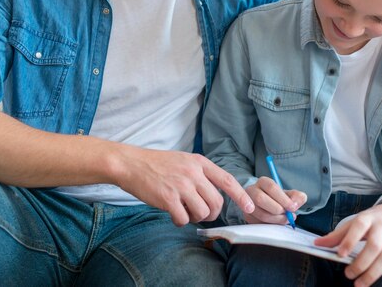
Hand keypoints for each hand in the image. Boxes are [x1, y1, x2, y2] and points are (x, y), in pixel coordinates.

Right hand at [113, 147, 254, 226]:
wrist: (131, 164)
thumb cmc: (157, 164)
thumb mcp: (184, 160)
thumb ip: (200, 174)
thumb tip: (215, 195)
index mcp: (199, 162)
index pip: (227, 181)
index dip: (241, 196)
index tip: (250, 207)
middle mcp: (193, 173)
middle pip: (216, 202)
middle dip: (211, 213)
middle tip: (200, 213)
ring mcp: (181, 186)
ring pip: (203, 212)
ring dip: (195, 217)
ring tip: (184, 211)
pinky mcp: (168, 198)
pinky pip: (184, 218)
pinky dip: (180, 221)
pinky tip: (173, 215)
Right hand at [243, 176, 306, 224]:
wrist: (269, 206)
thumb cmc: (280, 199)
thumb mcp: (290, 195)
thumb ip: (297, 197)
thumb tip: (295, 204)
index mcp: (263, 182)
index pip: (271, 187)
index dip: (283, 199)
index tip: (293, 208)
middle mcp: (252, 190)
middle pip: (260, 199)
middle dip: (277, 209)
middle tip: (287, 214)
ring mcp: (247, 204)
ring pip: (260, 213)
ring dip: (276, 219)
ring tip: (284, 219)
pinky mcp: (247, 216)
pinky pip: (258, 223)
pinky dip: (271, 225)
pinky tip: (277, 222)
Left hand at [314, 200, 381, 286]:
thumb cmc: (373, 221)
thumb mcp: (355, 222)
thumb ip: (338, 235)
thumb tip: (317, 244)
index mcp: (368, 218)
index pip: (358, 227)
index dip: (349, 241)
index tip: (340, 255)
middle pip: (373, 246)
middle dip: (360, 263)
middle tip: (348, 275)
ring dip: (373, 273)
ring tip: (360, 284)